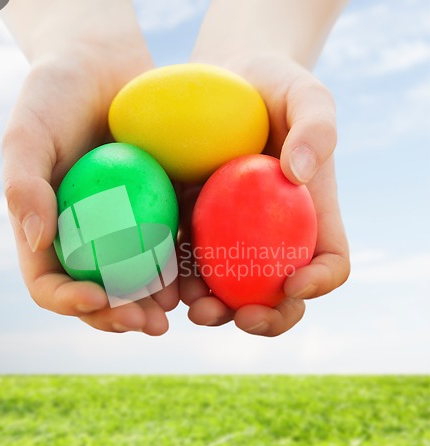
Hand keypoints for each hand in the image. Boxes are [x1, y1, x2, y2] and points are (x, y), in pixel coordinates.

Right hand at [2, 33, 178, 334]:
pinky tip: (200, 274)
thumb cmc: (58, 94)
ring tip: (177, 309)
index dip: (69, 301)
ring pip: (138, 280)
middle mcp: (86, 238)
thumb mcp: (29, 132)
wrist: (104, 66)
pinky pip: (170, 246)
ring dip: (156, 302)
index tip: (97, 299)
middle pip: (99, 293)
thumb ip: (23, 184)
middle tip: (150, 324)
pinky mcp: (158, 211)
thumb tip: (36, 240)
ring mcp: (123, 228)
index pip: (50, 283)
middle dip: (121, 316)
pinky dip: (183, 266)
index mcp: (49, 231)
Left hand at [180, 54, 349, 335]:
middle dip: (264, 317)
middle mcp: (273, 237)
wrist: (225, 84)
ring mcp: (232, 238)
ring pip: (229, 290)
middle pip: (279, 294)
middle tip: (239, 315)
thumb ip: (315, 127)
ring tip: (193, 306)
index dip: (320, 282)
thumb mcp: (304, 94)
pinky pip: (187, 263)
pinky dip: (177, 279)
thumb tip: (298, 174)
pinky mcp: (194, 228)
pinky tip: (161, 280)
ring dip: (214, 309)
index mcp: (310, 216)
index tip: (295, 283)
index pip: (329, 261)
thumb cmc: (272, 89)